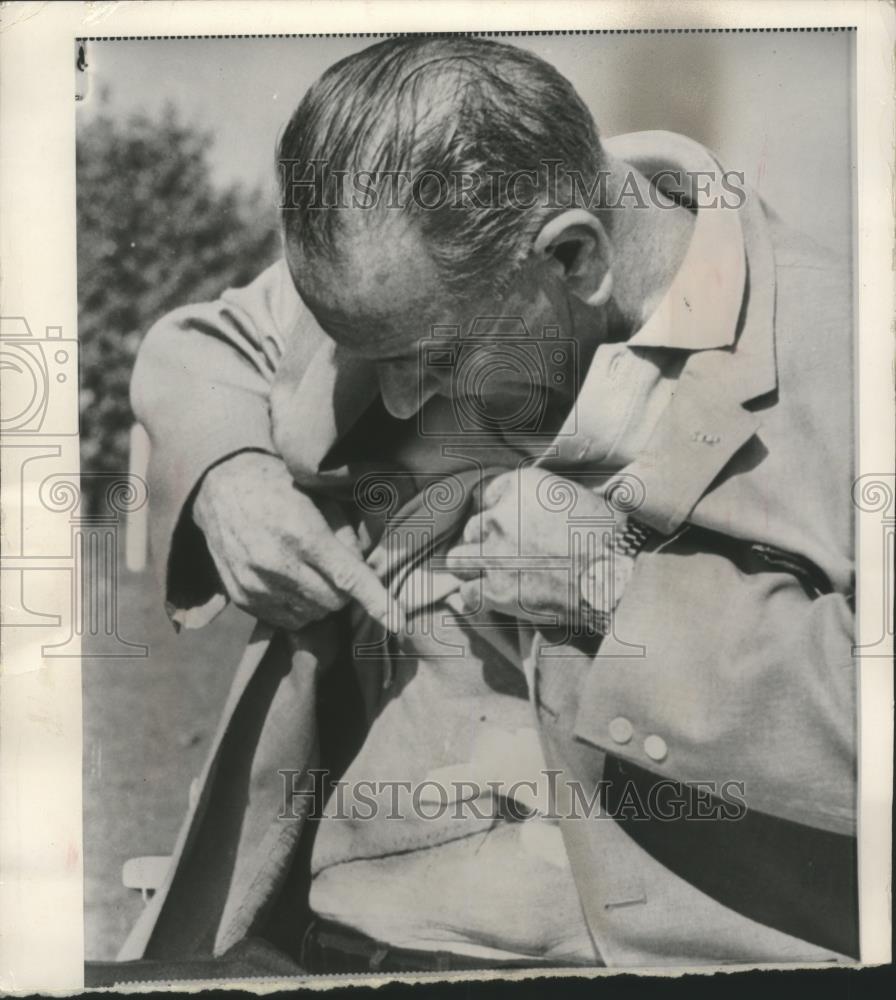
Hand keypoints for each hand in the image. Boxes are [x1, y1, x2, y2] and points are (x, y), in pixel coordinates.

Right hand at [192, 451, 402, 631]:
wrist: (222, 486)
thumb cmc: (279, 486)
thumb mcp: (320, 498)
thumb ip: (346, 535)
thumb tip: (364, 567)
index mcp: (301, 534)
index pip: (348, 577)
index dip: (376, 600)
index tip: (398, 620)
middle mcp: (277, 563)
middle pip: (334, 602)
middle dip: (344, 590)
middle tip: (335, 567)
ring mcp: (256, 584)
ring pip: (313, 614)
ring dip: (321, 599)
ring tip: (307, 569)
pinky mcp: (242, 597)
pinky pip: (287, 620)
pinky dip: (298, 607)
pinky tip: (290, 580)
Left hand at [443, 468, 615, 624]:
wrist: (615, 575)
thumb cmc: (608, 537)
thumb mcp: (580, 496)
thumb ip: (548, 499)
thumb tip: (540, 512)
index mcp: (521, 486)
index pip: (492, 495)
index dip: (500, 512)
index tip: (512, 525)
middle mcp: (500, 516)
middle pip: (474, 528)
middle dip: (487, 541)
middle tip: (507, 554)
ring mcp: (494, 554)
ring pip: (459, 560)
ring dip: (473, 567)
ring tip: (492, 576)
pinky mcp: (496, 590)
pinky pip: (468, 594)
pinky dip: (478, 597)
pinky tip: (492, 599)